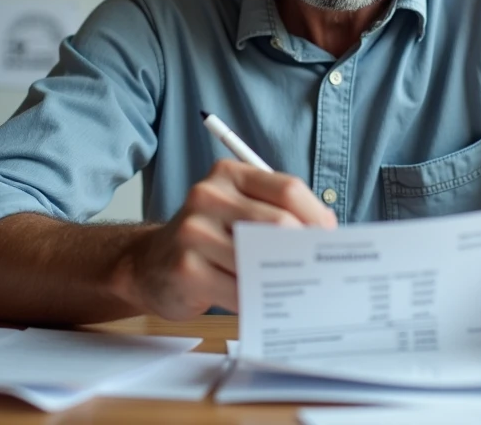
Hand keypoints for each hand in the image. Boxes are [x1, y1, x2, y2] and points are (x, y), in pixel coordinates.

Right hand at [131, 160, 336, 319]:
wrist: (150, 265)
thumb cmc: (208, 239)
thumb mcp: (238, 211)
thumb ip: (276, 212)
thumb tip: (326, 235)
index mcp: (229, 174)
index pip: (288, 189)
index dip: (317, 216)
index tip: (330, 239)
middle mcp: (208, 195)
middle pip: (279, 223)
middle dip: (305, 251)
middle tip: (319, 271)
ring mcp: (193, 232)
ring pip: (260, 259)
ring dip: (282, 280)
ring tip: (295, 290)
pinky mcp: (186, 270)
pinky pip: (239, 290)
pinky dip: (258, 302)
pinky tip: (265, 305)